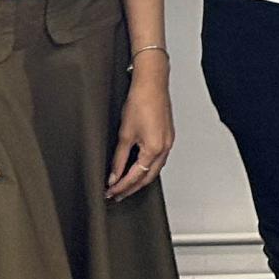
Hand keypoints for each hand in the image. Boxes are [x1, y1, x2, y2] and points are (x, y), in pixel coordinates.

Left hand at [108, 62, 173, 198]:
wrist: (152, 83)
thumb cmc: (140, 102)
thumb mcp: (125, 133)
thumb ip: (119, 158)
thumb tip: (114, 174)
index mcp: (154, 149)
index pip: (136, 176)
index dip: (122, 186)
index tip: (111, 192)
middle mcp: (164, 148)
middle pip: (148, 177)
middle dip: (132, 188)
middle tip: (117, 194)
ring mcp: (168, 142)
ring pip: (154, 169)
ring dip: (139, 178)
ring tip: (125, 184)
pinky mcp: (167, 136)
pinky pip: (158, 159)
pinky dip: (147, 166)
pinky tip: (138, 166)